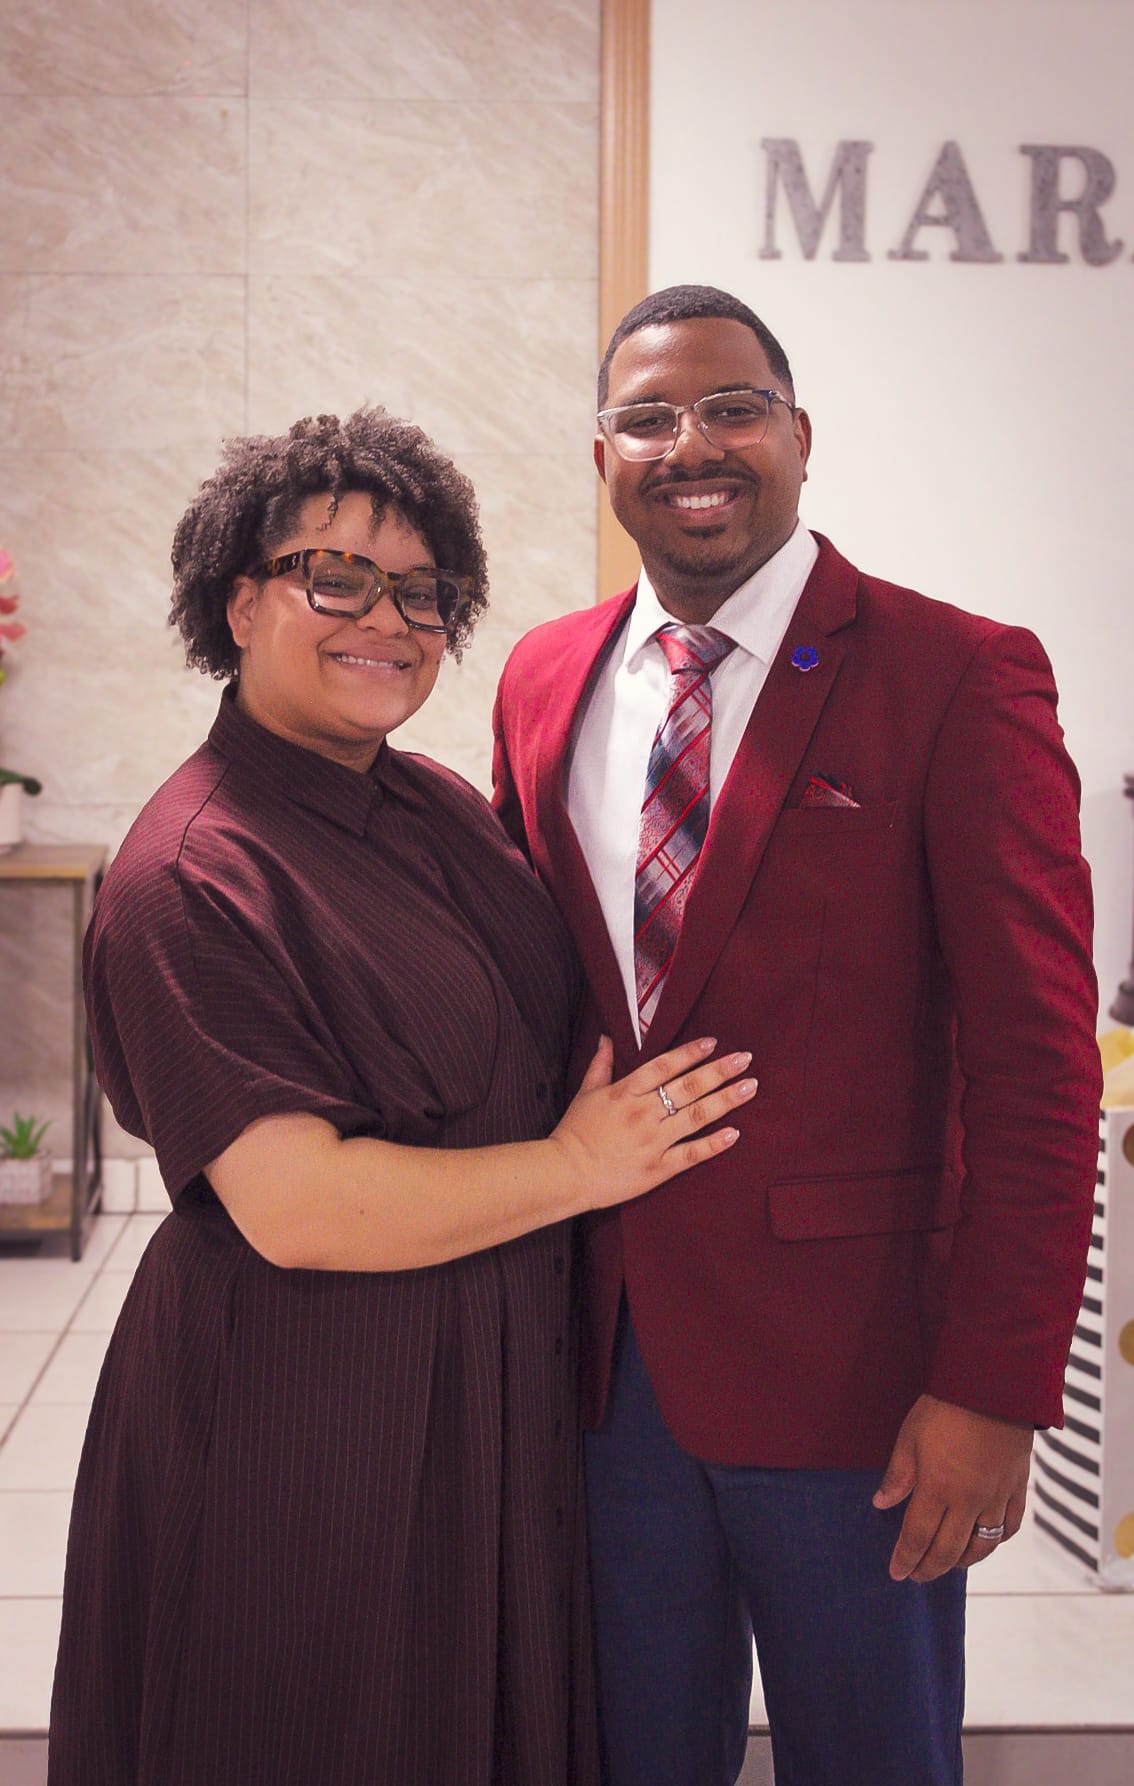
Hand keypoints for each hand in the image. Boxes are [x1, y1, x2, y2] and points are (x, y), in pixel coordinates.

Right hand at [551, 1035, 756, 1211]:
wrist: (565, 1174)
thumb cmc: (574, 1132)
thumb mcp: (586, 1093)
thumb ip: (601, 1065)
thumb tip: (607, 1038)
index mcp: (625, 1092)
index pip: (664, 1066)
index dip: (690, 1052)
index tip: (714, 1043)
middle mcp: (643, 1113)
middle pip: (688, 1087)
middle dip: (719, 1071)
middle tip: (746, 1059)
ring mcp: (653, 1141)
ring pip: (696, 1116)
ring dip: (726, 1100)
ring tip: (750, 1087)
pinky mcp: (658, 1168)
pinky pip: (691, 1154)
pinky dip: (714, 1143)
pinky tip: (735, 1133)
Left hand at [873, 1393, 1032, 1581]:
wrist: (993, 1386)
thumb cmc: (945, 1407)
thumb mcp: (910, 1436)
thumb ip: (898, 1475)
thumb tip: (881, 1504)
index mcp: (938, 1488)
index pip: (918, 1537)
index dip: (906, 1559)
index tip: (897, 1572)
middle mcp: (969, 1501)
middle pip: (949, 1550)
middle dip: (930, 1568)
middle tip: (917, 1575)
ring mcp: (996, 1497)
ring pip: (982, 1546)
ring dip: (963, 1561)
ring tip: (948, 1562)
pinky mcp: (1017, 1488)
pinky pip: (1009, 1527)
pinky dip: (996, 1541)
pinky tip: (985, 1541)